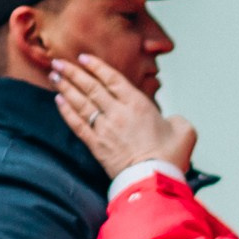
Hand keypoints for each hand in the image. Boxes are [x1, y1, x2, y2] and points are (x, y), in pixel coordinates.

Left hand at [54, 56, 195, 178]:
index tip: (83, 58)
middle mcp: (118, 113)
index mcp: (138, 104)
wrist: (153, 181)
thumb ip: (176, 120)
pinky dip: (66, 111)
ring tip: (54, 76)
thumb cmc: (170, 157)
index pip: (112, 79)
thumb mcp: (184, 130)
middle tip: (58, 62)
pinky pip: (77, 124)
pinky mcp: (96, 146)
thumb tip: (170, 121)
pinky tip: (58, 101)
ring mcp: (104, 129)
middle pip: (91, 87)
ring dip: (66, 88)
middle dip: (73, 73)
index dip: (96, 66)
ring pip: (81, 103)